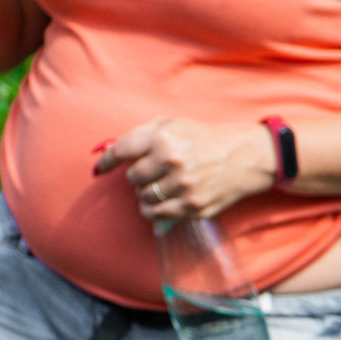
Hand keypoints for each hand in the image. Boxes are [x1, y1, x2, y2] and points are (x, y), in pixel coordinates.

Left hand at [96, 117, 277, 222]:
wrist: (241, 159)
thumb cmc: (202, 140)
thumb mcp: (171, 125)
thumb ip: (140, 135)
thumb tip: (109, 149)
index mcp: (163, 139)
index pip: (121, 152)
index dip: (106, 162)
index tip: (98, 169)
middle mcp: (172, 162)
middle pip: (132, 178)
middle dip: (136, 176)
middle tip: (148, 173)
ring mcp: (183, 187)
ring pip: (143, 197)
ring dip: (144, 193)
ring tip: (157, 186)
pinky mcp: (193, 207)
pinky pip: (157, 214)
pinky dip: (151, 210)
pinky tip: (158, 202)